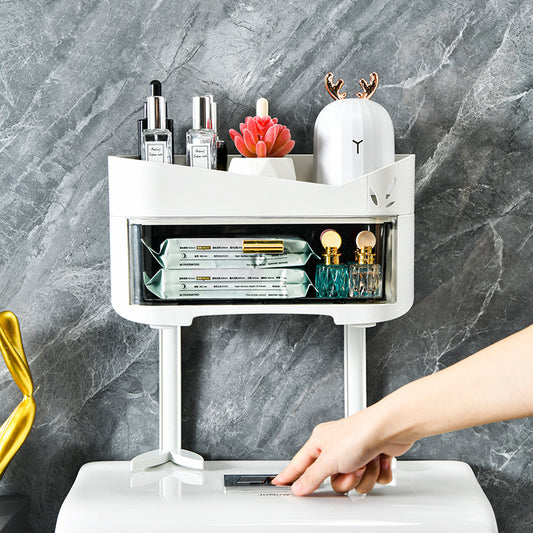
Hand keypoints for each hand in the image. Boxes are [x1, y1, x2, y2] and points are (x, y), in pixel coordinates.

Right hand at [272, 406, 413, 495]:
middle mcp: (337, 447)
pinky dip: (377, 473)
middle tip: (350, 468)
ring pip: (354, 483)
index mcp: (320, 441)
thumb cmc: (359, 433)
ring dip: (363, 476)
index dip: (289, 475)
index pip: (300, 464)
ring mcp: (356, 453)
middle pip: (332, 480)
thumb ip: (312, 477)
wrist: (390, 429)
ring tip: (366, 462)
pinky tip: (378, 460)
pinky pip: (371, 480)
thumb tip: (298, 487)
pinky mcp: (373, 458)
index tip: (278, 483)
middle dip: (346, 479)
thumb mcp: (329, 460)